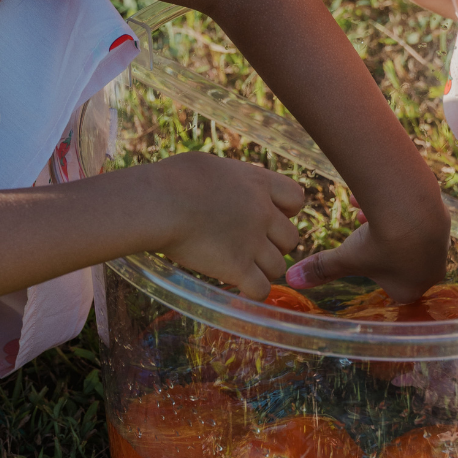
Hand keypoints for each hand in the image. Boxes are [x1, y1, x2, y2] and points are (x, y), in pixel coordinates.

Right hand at [146, 153, 305, 300]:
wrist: (160, 203)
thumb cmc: (174, 179)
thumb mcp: (211, 166)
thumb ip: (232, 178)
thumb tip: (230, 183)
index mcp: (258, 183)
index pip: (297, 199)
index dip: (285, 212)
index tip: (266, 217)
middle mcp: (263, 213)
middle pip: (291, 239)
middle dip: (274, 245)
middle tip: (250, 247)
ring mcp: (253, 242)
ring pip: (278, 267)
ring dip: (261, 270)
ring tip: (240, 267)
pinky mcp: (238, 267)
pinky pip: (261, 289)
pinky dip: (251, 291)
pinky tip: (238, 286)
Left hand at [285, 203, 449, 303]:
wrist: (412, 208)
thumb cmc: (380, 242)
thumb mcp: (346, 258)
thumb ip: (321, 269)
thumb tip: (291, 280)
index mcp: (411, 288)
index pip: (394, 290)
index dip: (373, 274)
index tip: (359, 259)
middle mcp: (430, 271)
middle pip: (399, 262)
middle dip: (378, 247)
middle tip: (360, 235)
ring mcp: (440, 245)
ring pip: (407, 237)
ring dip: (385, 227)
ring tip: (362, 214)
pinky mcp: (442, 220)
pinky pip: (415, 217)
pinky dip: (397, 211)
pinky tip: (378, 200)